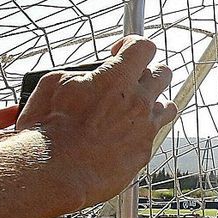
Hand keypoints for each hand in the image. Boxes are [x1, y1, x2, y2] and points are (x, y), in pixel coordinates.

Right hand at [16, 35, 176, 208]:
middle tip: (130, 80)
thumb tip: (89, 76)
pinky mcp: (145, 152)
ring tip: (132, 109)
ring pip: (167, 106)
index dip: (132, 45)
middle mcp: (138, 102)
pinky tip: (121, 136)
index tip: (120, 52)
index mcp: (117, 79)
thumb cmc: (49, 130)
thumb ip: (80, 74)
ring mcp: (145, 128)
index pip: (144, 47)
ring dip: (153, 103)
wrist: (57, 171)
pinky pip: (153, 135)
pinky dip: (140, 132)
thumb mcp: (53, 84)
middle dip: (148, 72)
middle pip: (164, 74)